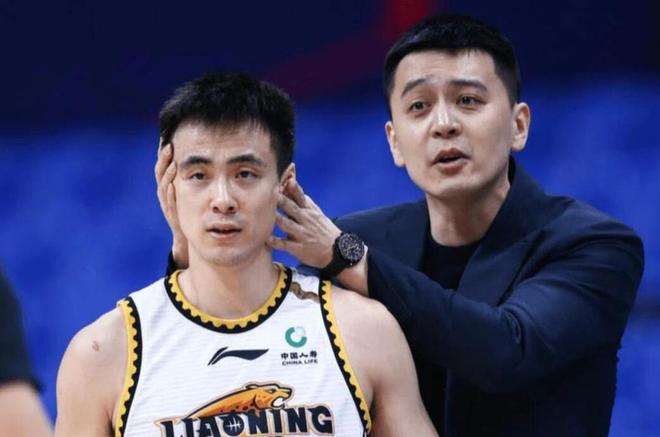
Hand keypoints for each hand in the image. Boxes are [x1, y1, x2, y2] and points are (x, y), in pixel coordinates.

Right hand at [155, 140, 188, 268]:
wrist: (188, 235)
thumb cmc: (191, 210)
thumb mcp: (191, 189)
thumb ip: (191, 174)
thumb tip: (201, 154)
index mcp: (169, 184)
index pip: (163, 164)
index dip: (163, 152)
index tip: (166, 137)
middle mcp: (166, 193)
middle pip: (160, 173)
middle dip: (163, 159)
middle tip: (168, 145)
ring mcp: (168, 204)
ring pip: (163, 187)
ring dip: (168, 175)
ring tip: (173, 164)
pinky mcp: (172, 216)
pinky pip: (170, 204)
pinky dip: (171, 195)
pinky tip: (173, 186)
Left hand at [268, 178, 340, 267]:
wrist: (337, 250)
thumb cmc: (323, 229)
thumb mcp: (316, 213)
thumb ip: (302, 201)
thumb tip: (290, 185)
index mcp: (309, 210)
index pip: (301, 197)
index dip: (294, 188)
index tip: (286, 180)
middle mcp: (306, 220)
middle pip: (292, 208)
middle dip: (281, 201)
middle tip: (270, 193)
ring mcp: (302, 234)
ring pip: (287, 225)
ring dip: (276, 219)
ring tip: (264, 214)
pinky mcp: (299, 248)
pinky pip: (285, 244)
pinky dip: (275, 242)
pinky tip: (266, 239)